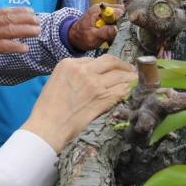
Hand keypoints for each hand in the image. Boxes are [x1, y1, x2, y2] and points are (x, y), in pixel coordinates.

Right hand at [0, 7, 40, 70]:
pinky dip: (16, 46)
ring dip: (26, 31)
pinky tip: (24, 48)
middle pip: (9, 19)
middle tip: (38, 21)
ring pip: (10, 30)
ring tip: (37, 32)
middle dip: (26, 19)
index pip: (3, 11)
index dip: (18, 10)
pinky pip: (4, 46)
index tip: (30, 11)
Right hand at [22, 55, 136, 152]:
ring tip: (137, 80)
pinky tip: (132, 91)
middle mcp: (83, 70)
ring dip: (131, 77)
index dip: (106, 64)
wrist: (48, 126)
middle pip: (110, 61)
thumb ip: (73, 74)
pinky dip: (129, 90)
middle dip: (123, 65)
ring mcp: (94, 83)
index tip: (113, 69)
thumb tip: (91, 75)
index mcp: (68, 63)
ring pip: (120, 74)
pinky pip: (122, 90)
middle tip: (131, 70)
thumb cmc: (48, 107)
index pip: (94, 59)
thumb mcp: (56, 80)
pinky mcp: (102, 98)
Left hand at [68, 3, 123, 50]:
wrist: (74, 36)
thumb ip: (104, 33)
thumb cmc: (82, 37)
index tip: (122, 30)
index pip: (119, 11)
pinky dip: (118, 25)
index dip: (123, 21)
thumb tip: (116, 29)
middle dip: (123, 22)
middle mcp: (103, 7)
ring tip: (115, 33)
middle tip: (118, 33)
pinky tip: (113, 32)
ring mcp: (105, 10)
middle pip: (122, 11)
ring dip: (120, 24)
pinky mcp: (107, 15)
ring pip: (121, 15)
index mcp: (98, 10)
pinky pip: (118, 18)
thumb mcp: (92, 37)